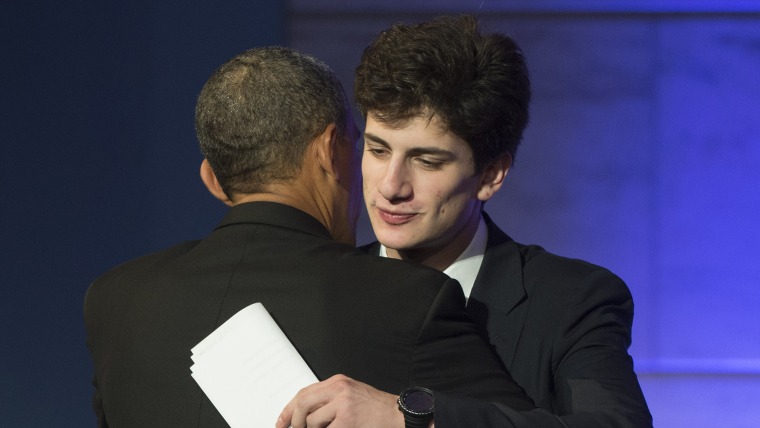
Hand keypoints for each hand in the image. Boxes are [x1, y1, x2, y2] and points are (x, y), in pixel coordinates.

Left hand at [276, 374, 402, 427]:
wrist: (399, 415)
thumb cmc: (377, 409)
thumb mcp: (351, 396)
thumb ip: (329, 400)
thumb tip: (304, 415)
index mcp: (338, 382)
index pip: (304, 393)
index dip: (289, 409)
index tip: (282, 421)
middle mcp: (339, 389)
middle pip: (303, 403)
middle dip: (294, 421)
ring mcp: (342, 404)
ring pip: (312, 421)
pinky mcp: (347, 420)